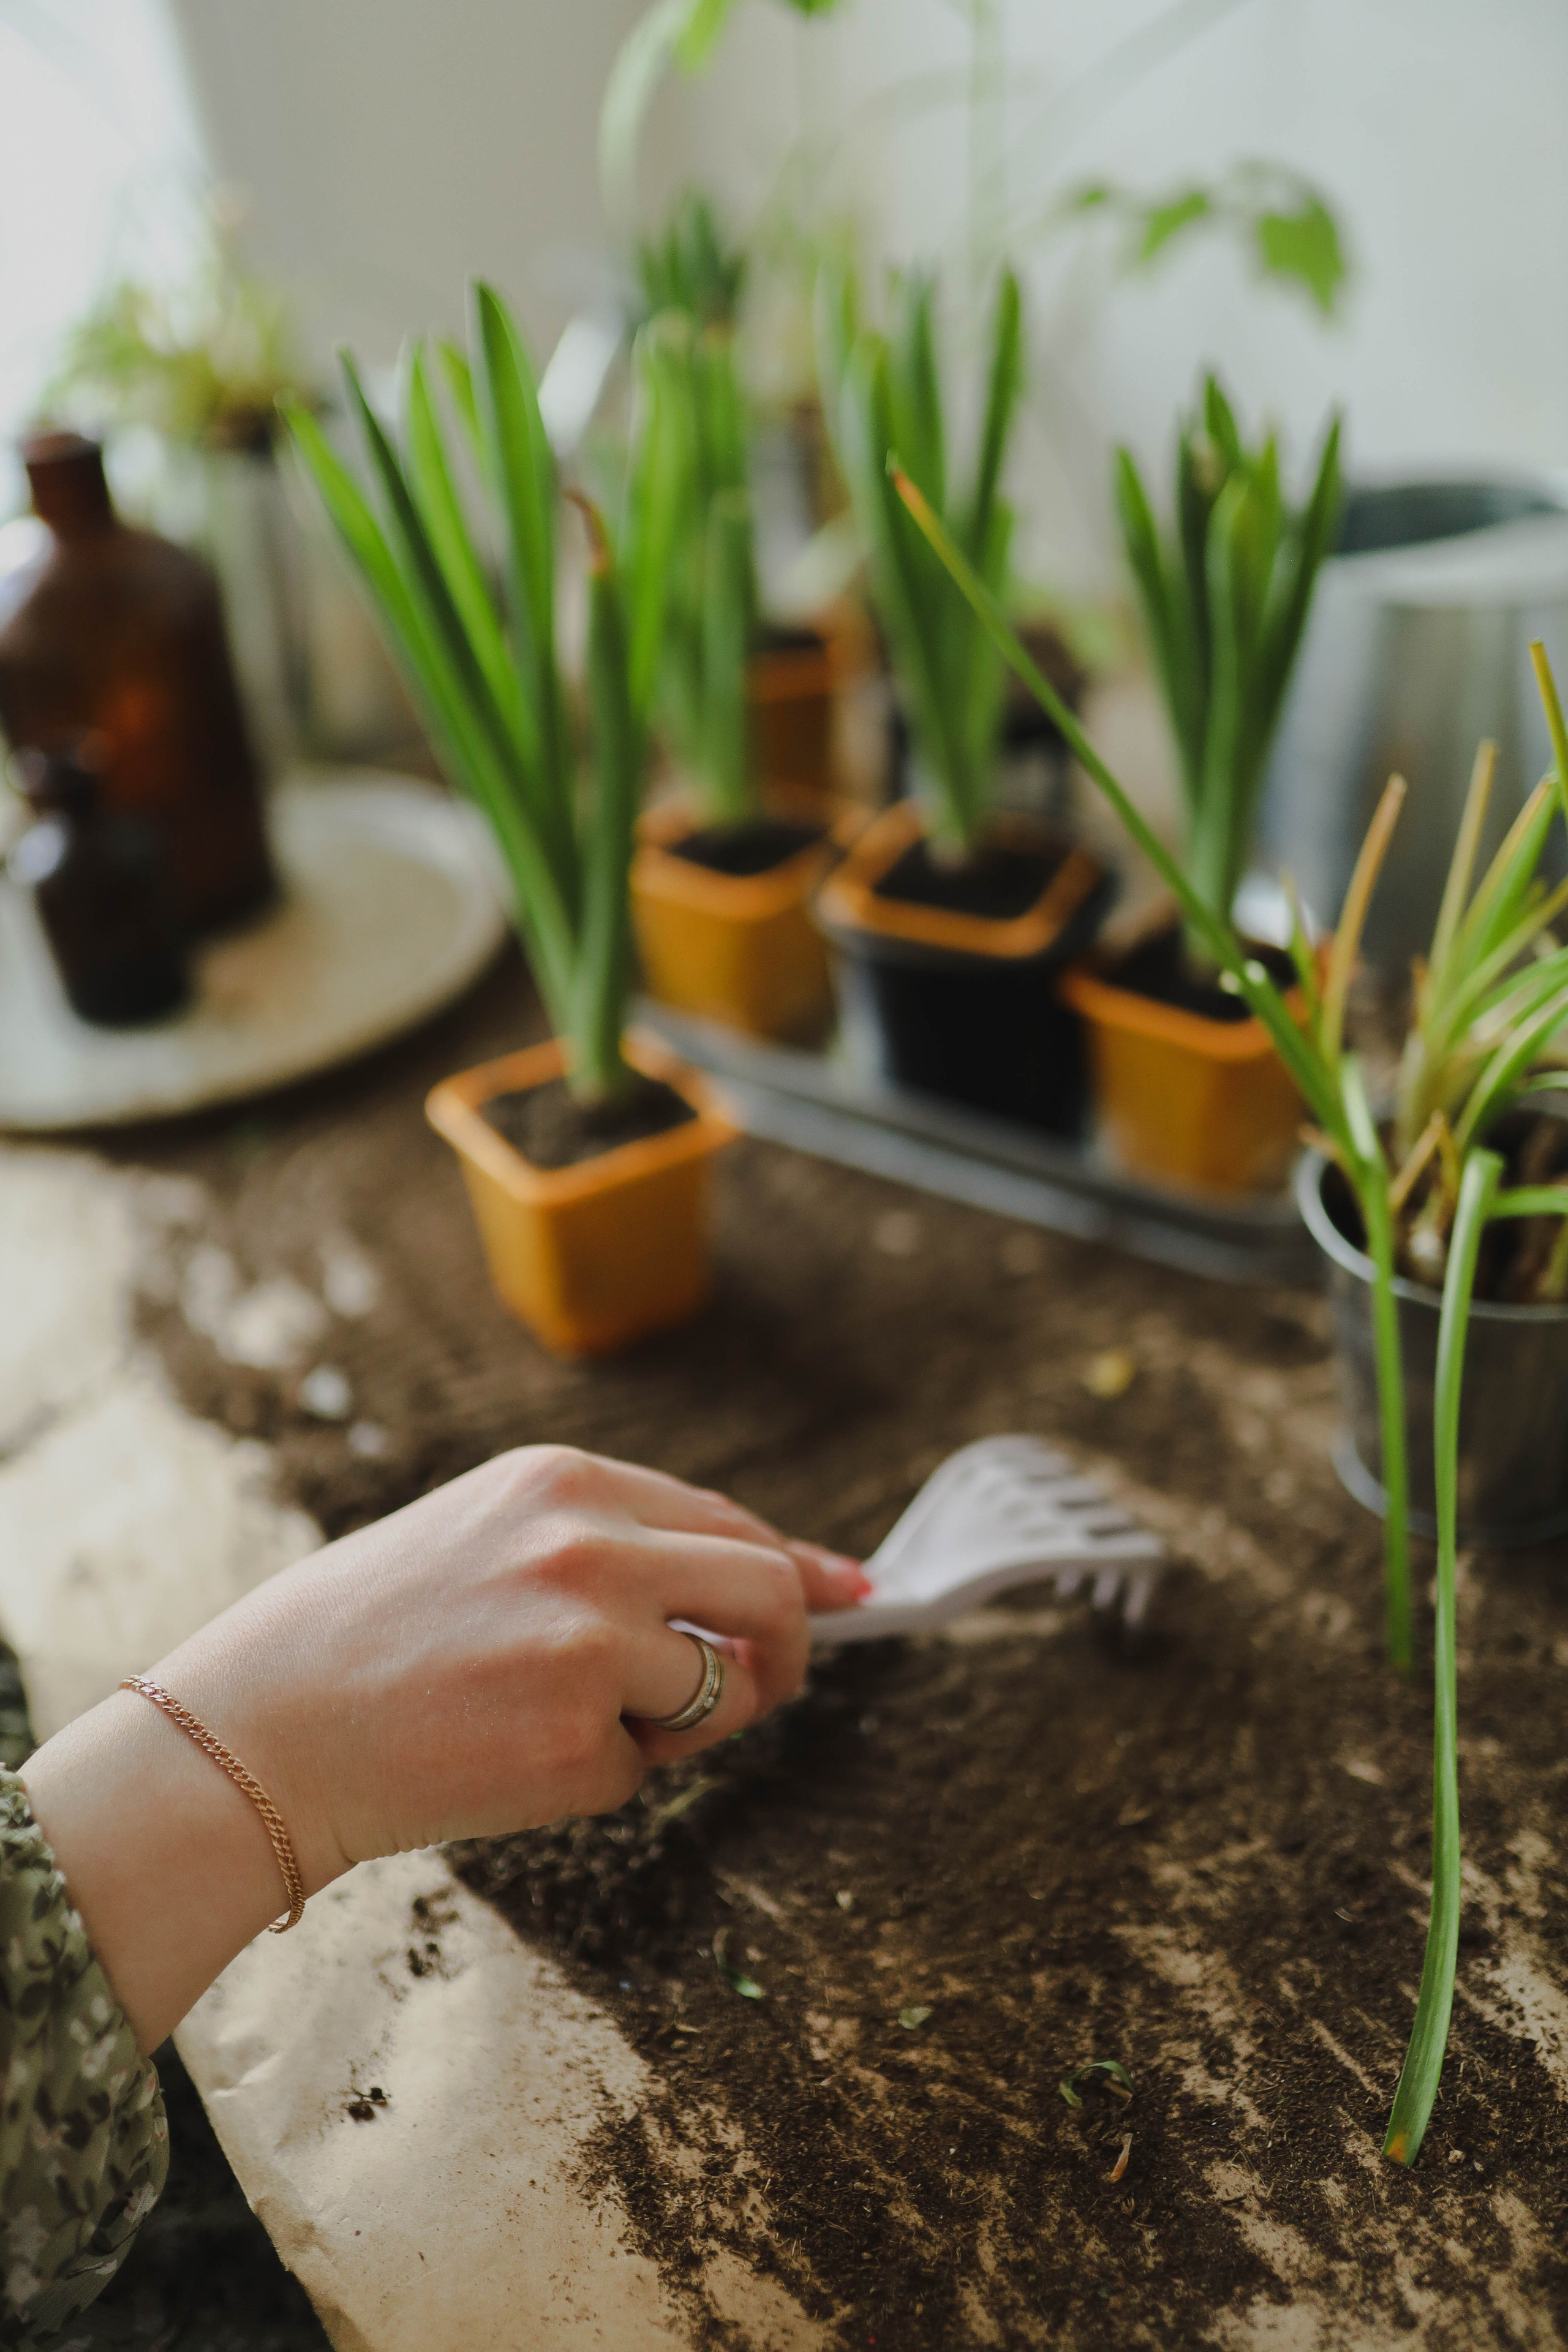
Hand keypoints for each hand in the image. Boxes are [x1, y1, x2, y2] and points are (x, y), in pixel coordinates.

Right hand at [22, 1446, 865, 2049]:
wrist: (262, 1726)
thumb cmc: (370, 1635)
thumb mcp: (492, 1539)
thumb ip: (616, 1550)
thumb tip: (760, 1595)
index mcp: (567, 1482)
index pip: (726, 1520)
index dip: (797, 1566)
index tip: (852, 1591)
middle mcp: (592, 1545)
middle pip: (765, 1588)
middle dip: (790, 1646)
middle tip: (773, 1684)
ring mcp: (591, 1643)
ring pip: (723, 1690)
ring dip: (679, 1723)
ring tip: (560, 1723)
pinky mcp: (579, 1742)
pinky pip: (642, 1772)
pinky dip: (595, 1780)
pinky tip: (503, 1761)